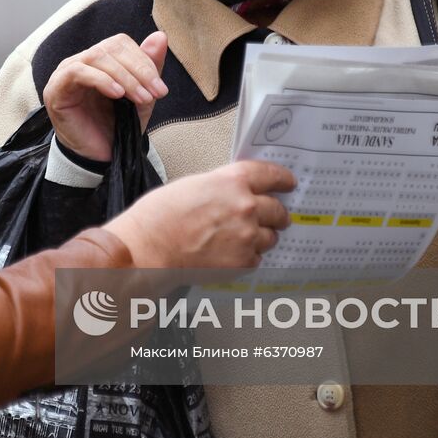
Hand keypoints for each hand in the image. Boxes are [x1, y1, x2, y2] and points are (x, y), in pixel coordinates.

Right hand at [44, 32, 169, 160]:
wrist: (100, 156)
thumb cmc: (118, 126)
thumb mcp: (141, 96)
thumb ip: (150, 66)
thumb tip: (160, 36)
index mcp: (100, 60)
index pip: (120, 43)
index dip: (143, 61)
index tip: (160, 88)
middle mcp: (81, 61)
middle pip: (110, 48)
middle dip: (138, 70)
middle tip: (154, 94)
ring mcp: (66, 73)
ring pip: (97, 57)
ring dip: (124, 77)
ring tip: (140, 98)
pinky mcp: (56, 88)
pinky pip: (78, 72)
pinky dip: (101, 80)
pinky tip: (117, 94)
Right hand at [103, 160, 295, 268]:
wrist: (148, 249)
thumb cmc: (159, 216)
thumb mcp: (194, 185)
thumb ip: (222, 187)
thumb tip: (236, 194)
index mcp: (232, 181)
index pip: (271, 175)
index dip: (283, 179)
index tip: (289, 182)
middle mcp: (246, 207)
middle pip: (277, 209)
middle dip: (277, 213)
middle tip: (274, 217)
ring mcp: (247, 236)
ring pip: (270, 236)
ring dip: (262, 236)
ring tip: (241, 239)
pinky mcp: (242, 262)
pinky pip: (257, 258)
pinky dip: (247, 256)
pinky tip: (229, 253)